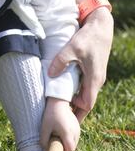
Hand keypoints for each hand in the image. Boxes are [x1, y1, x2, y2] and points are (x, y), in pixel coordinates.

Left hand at [40, 98, 79, 150]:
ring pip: (74, 141)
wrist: (58, 101)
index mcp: (68, 134)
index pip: (70, 150)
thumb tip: (45, 150)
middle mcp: (75, 132)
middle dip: (65, 150)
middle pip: (73, 147)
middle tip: (55, 149)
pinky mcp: (77, 125)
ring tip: (57, 141)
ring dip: (67, 144)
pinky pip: (75, 136)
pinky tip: (60, 135)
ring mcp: (78, 128)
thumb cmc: (50, 114)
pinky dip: (69, 138)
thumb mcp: (44, 128)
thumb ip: (44, 140)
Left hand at [49, 7, 112, 121]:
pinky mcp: (92, 71)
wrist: (100, 27)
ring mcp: (95, 76)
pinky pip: (84, 87)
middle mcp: (96, 81)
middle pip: (85, 102)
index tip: (66, 123)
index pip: (87, 105)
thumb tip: (50, 74)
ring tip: (60, 110)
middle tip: (60, 121)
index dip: (77, 115)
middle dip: (74, 112)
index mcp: (94, 79)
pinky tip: (64, 94)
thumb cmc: (88, 38)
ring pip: (85, 95)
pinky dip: (76, 93)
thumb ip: (61, 62)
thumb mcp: (72, 48)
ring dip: (74, 102)